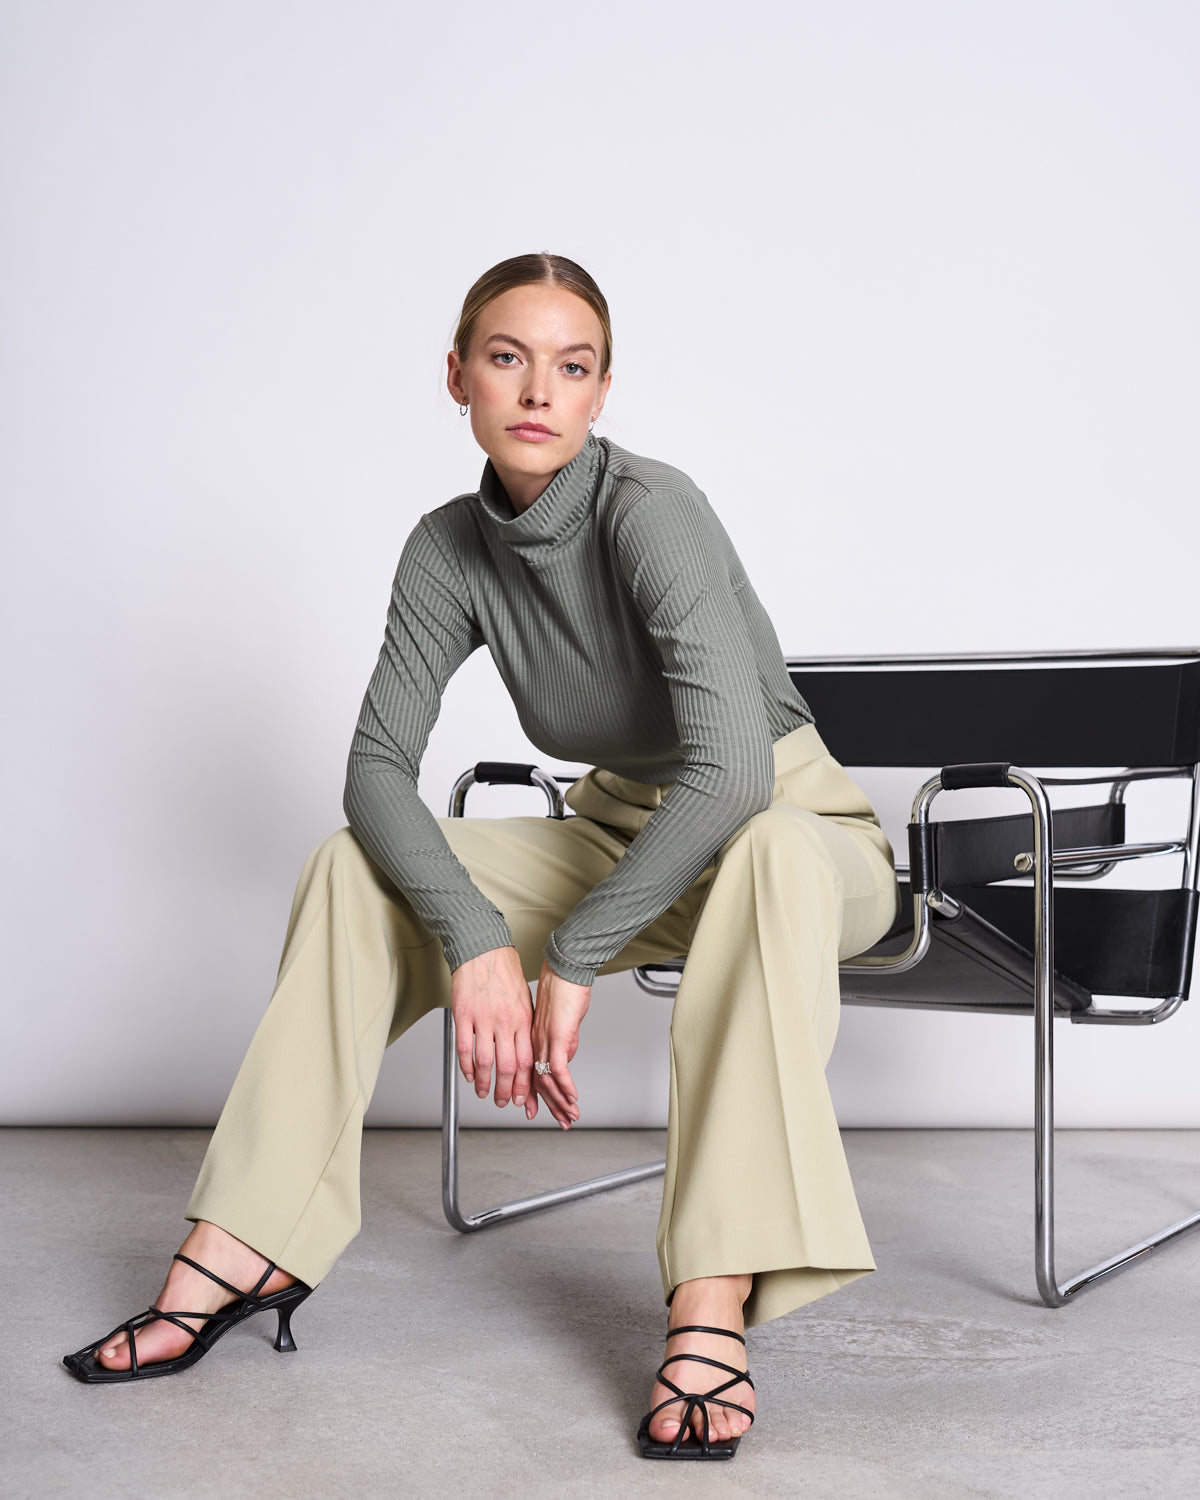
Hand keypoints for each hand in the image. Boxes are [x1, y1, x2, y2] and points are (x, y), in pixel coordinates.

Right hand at [449, 946, 534, 1108]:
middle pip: (508, 1067)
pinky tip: (469, 1075)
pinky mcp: (464, 1015)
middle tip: (503, 1102)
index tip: (523, 1098)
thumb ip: (526, 1027)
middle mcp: (505, 1021)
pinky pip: (465, 1048)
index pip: (527, 1060)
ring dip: (485, 1083)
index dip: (524, 1084)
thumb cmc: (505, 973)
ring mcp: (483, 1019)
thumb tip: (530, 1053)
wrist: (484, 950)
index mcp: (523, 1019)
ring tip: (484, 1093)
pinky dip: (466, 1066)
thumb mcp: (526, 1000)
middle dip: (506, 1091)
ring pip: (486, 1062)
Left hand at [527, 960, 589, 1127]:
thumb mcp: (562, 1021)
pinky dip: (566, 1086)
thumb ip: (562, 1040)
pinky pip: (559, 1068)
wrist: (564, 971)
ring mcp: (545, 1041)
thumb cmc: (564, 990)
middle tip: (561, 1122)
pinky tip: (572, 1097)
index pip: (531, 1073)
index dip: (534, 1096)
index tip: (535, 1111)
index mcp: (533, 1040)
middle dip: (550, 1106)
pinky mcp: (557, 1037)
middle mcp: (536, 1043)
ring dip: (560, 1101)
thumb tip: (565, 1057)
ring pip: (547, 1080)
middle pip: (538, 1082)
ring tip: (569, 1116)